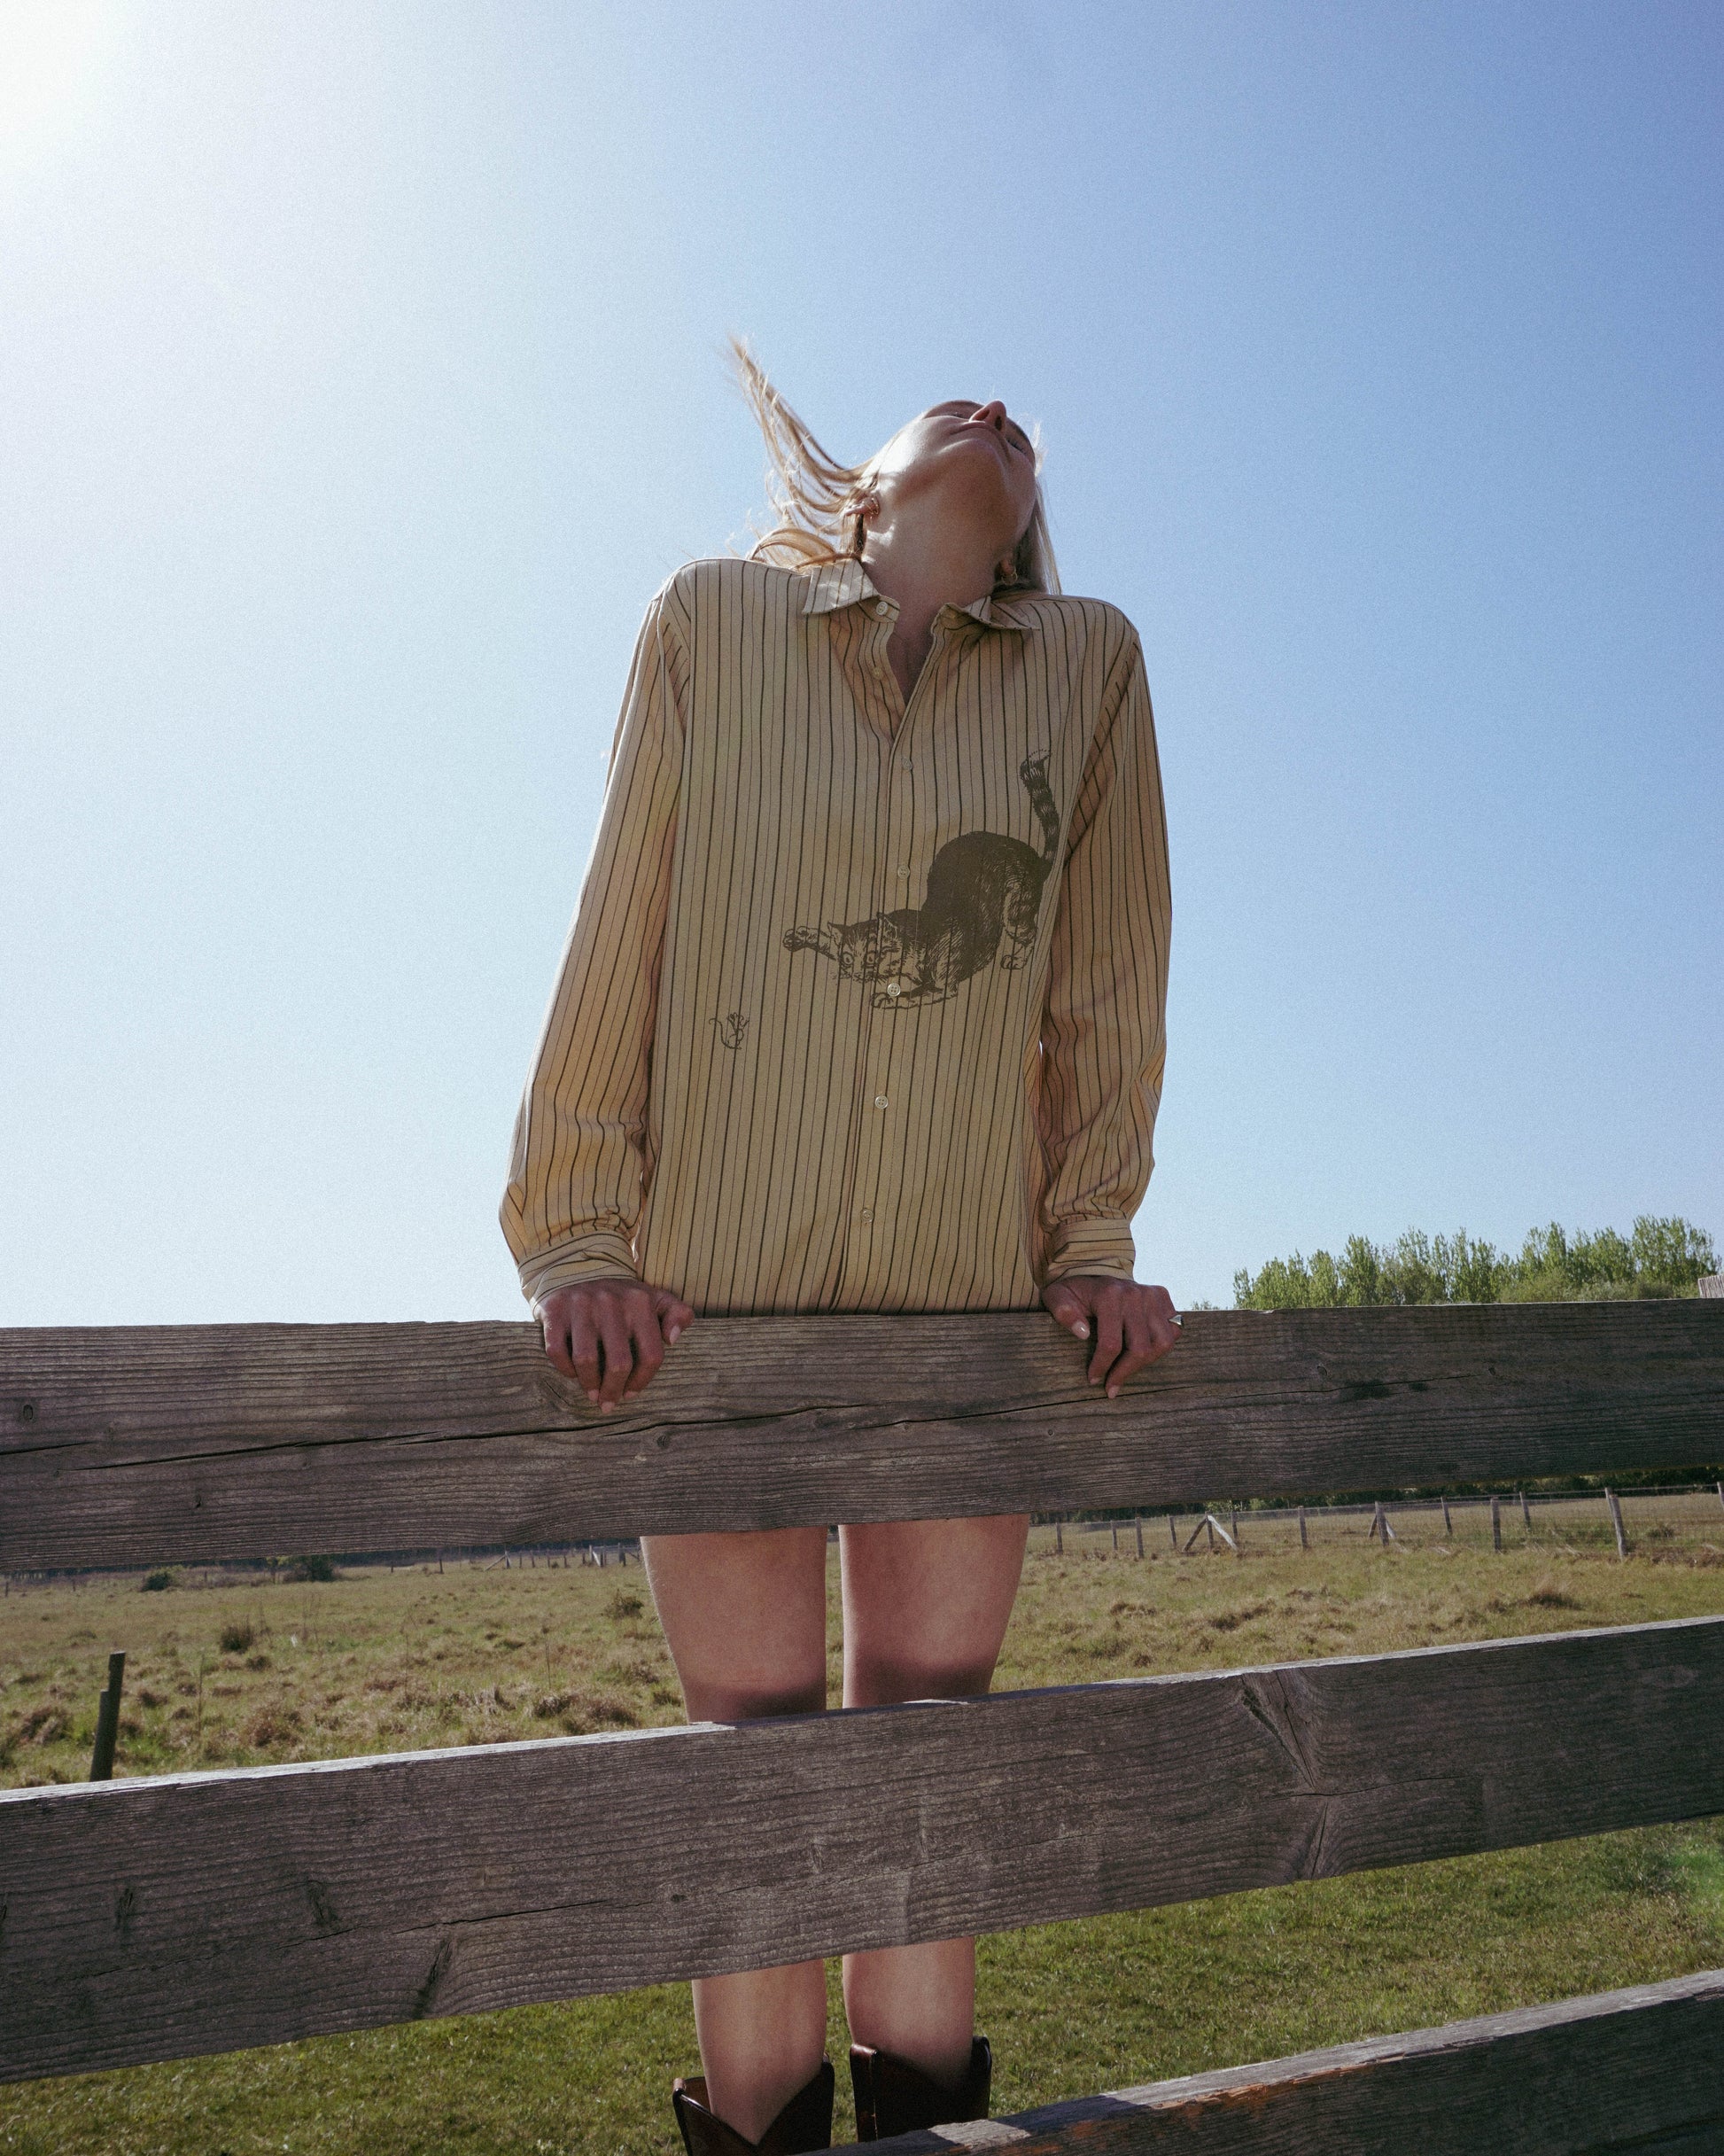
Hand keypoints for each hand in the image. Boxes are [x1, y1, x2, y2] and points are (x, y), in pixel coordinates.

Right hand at [537, 1279, 694, 1411]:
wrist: (577, 1268)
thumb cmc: (621, 1297)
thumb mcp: (655, 1299)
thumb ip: (678, 1314)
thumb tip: (672, 1339)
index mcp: (640, 1302)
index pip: (650, 1355)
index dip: (642, 1381)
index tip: (631, 1393)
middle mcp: (611, 1302)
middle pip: (618, 1363)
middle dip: (613, 1390)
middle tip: (608, 1403)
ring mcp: (581, 1305)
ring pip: (586, 1360)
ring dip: (589, 1384)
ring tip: (592, 1393)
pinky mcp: (555, 1310)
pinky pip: (557, 1351)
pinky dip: (565, 1369)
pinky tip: (572, 1374)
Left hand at [1041, 1275, 1181, 1397]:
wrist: (1093, 1273)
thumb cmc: (1074, 1293)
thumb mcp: (1057, 1297)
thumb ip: (1063, 1312)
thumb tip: (1082, 1333)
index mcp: (1109, 1295)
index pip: (1111, 1343)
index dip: (1103, 1367)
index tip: (1094, 1380)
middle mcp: (1135, 1294)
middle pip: (1140, 1348)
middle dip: (1124, 1372)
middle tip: (1111, 1385)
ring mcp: (1152, 1295)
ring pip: (1162, 1343)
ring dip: (1145, 1363)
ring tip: (1128, 1370)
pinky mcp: (1163, 1298)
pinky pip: (1173, 1332)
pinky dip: (1160, 1347)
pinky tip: (1143, 1353)